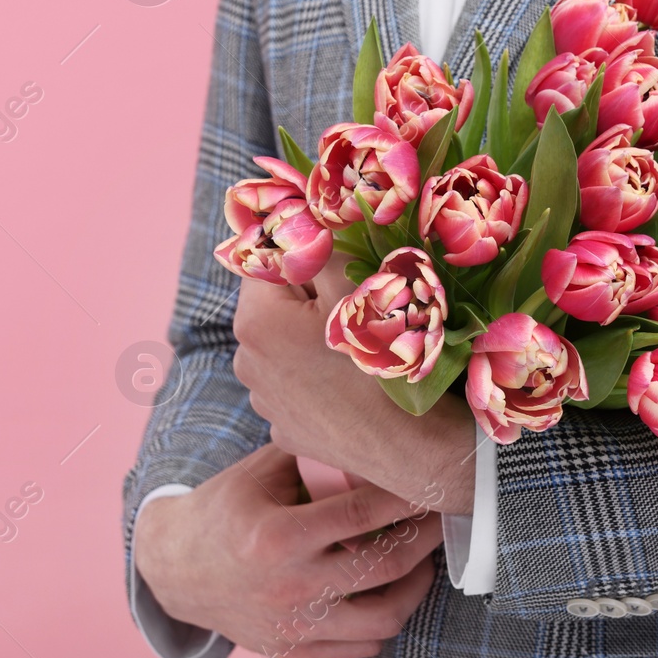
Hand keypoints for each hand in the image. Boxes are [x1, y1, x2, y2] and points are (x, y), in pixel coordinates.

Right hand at [134, 444, 441, 657]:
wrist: (173, 569)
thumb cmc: (223, 509)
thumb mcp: (259, 472)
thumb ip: (313, 454)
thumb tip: (373, 435)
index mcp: (276, 536)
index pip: (360, 514)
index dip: (404, 496)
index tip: (431, 482)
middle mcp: (287, 587)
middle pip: (383, 567)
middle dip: (424, 539)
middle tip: (441, 518)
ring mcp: (291, 626)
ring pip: (382, 618)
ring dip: (415, 588)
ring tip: (422, 563)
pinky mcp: (291, 651)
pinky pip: (359, 646)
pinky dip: (384, 622)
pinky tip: (390, 594)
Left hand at [231, 261, 476, 513]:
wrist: (411, 443)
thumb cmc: (383, 358)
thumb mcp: (353, 288)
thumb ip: (320, 246)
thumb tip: (301, 214)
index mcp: (254, 321)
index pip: (266, 263)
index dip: (305, 258)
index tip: (338, 266)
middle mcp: (246, 362)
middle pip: (274, 307)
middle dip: (306, 300)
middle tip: (355, 309)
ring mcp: (263, 401)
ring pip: (284, 347)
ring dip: (310, 340)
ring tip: (356, 350)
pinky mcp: (284, 428)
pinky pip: (295, 386)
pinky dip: (315, 378)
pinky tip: (349, 385)